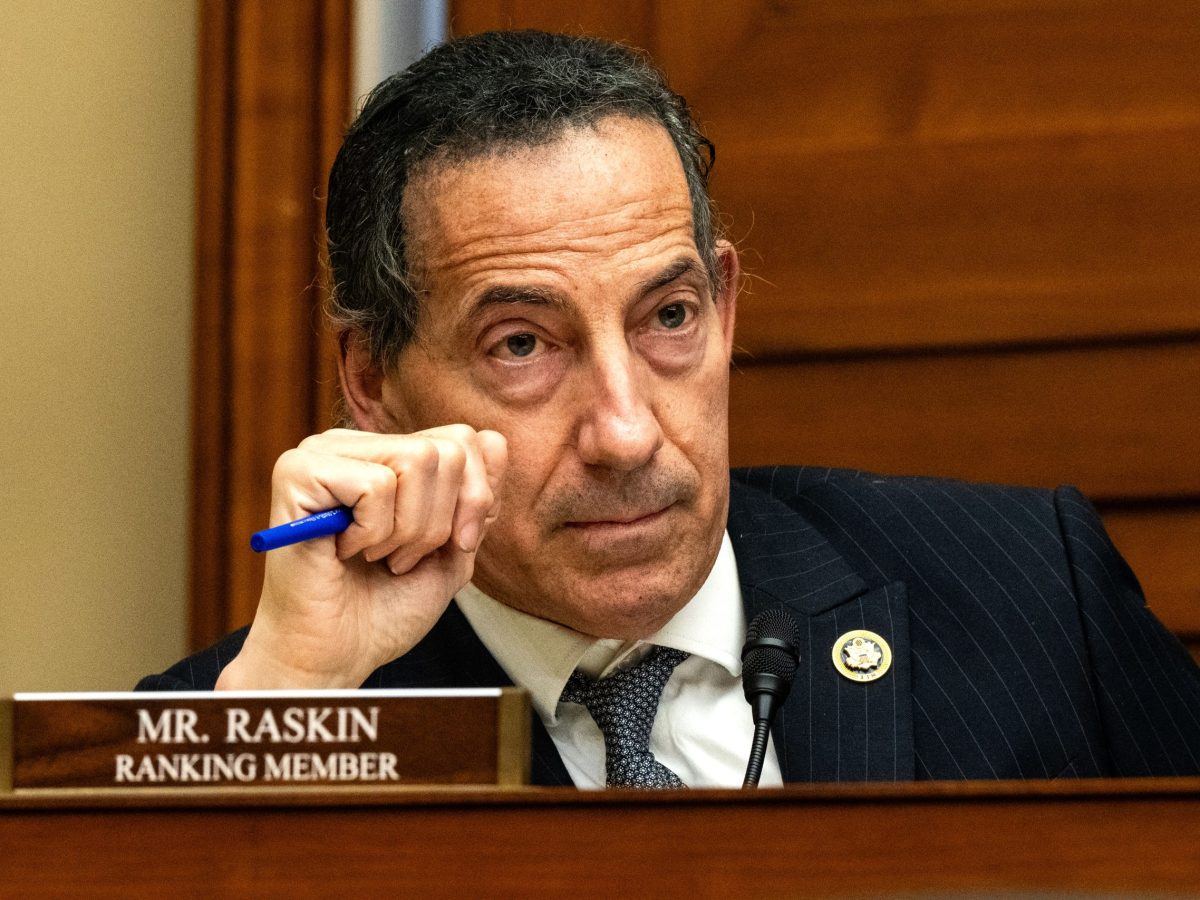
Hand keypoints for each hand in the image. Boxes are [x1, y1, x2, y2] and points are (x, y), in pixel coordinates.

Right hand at [215, 425, 506, 688]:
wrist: (334, 655)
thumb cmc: (385, 608)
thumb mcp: (453, 549)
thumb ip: (476, 498)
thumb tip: (494, 439)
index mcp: (386, 453)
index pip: (465, 439)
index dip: (474, 500)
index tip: (452, 547)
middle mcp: (352, 443)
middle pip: (447, 449)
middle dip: (439, 521)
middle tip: (401, 558)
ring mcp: (320, 452)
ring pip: (418, 460)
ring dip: (407, 530)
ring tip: (374, 555)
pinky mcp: (296, 472)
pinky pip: (376, 485)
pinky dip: (372, 534)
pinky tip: (343, 551)